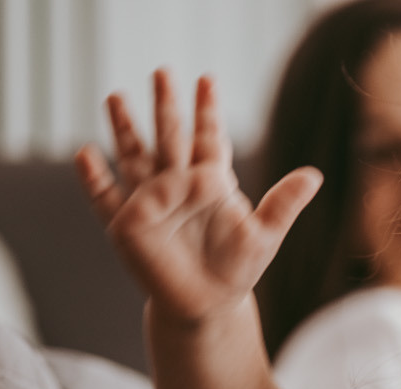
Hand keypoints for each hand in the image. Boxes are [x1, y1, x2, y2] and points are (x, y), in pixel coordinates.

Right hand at [74, 70, 321, 325]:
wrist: (209, 304)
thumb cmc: (237, 269)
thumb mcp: (265, 236)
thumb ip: (285, 203)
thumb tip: (315, 175)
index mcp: (210, 180)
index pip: (208, 137)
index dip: (207, 110)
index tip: (207, 80)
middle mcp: (177, 184)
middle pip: (170, 137)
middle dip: (167, 107)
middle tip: (163, 72)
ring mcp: (151, 202)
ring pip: (135, 158)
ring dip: (125, 129)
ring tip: (115, 96)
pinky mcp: (128, 227)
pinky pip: (107, 200)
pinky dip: (96, 180)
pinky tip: (85, 154)